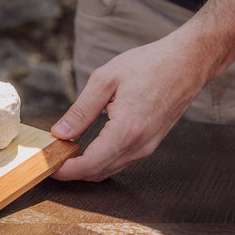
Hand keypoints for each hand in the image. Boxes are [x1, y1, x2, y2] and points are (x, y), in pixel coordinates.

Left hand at [49, 35, 204, 180]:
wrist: (187, 62)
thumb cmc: (148, 65)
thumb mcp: (105, 80)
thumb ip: (81, 110)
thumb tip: (60, 132)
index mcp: (127, 130)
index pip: (90, 164)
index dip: (65, 170)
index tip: (47, 165)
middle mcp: (140, 145)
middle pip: (99, 172)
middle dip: (71, 171)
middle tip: (49, 158)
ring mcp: (148, 146)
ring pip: (110, 169)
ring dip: (86, 166)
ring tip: (63, 152)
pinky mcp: (151, 142)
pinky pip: (122, 160)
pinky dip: (101, 159)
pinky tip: (86, 147)